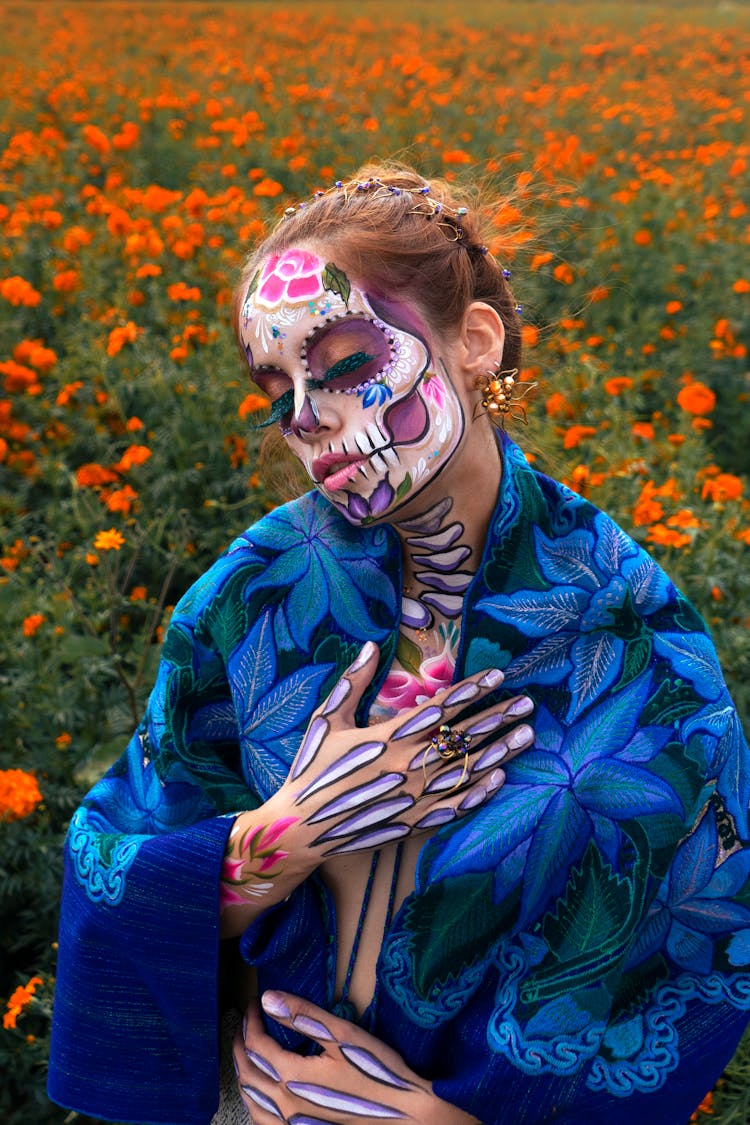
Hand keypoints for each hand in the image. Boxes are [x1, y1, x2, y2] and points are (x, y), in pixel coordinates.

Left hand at [233, 990, 479, 1123]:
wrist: (406, 1116)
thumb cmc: (376, 1070)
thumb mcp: (342, 1035)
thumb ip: (302, 1016)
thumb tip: (267, 998)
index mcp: (291, 1076)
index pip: (256, 1043)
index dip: (251, 1019)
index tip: (255, 1001)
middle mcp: (284, 1105)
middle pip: (248, 1072)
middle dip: (240, 1043)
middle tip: (244, 1022)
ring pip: (251, 1099)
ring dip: (243, 1072)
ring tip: (245, 1053)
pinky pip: (263, 1121)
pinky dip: (254, 1101)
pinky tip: (261, 1093)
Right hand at [278, 641, 533, 857]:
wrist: (300, 828)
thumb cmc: (312, 767)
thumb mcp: (327, 718)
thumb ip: (353, 682)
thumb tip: (371, 645)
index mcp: (388, 736)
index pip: (440, 708)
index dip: (471, 690)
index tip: (498, 676)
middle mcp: (407, 765)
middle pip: (462, 737)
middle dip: (498, 717)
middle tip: (527, 703)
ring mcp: (414, 797)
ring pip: (466, 770)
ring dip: (500, 751)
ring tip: (526, 735)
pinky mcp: (413, 822)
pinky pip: (455, 807)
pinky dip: (479, 793)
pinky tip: (500, 780)